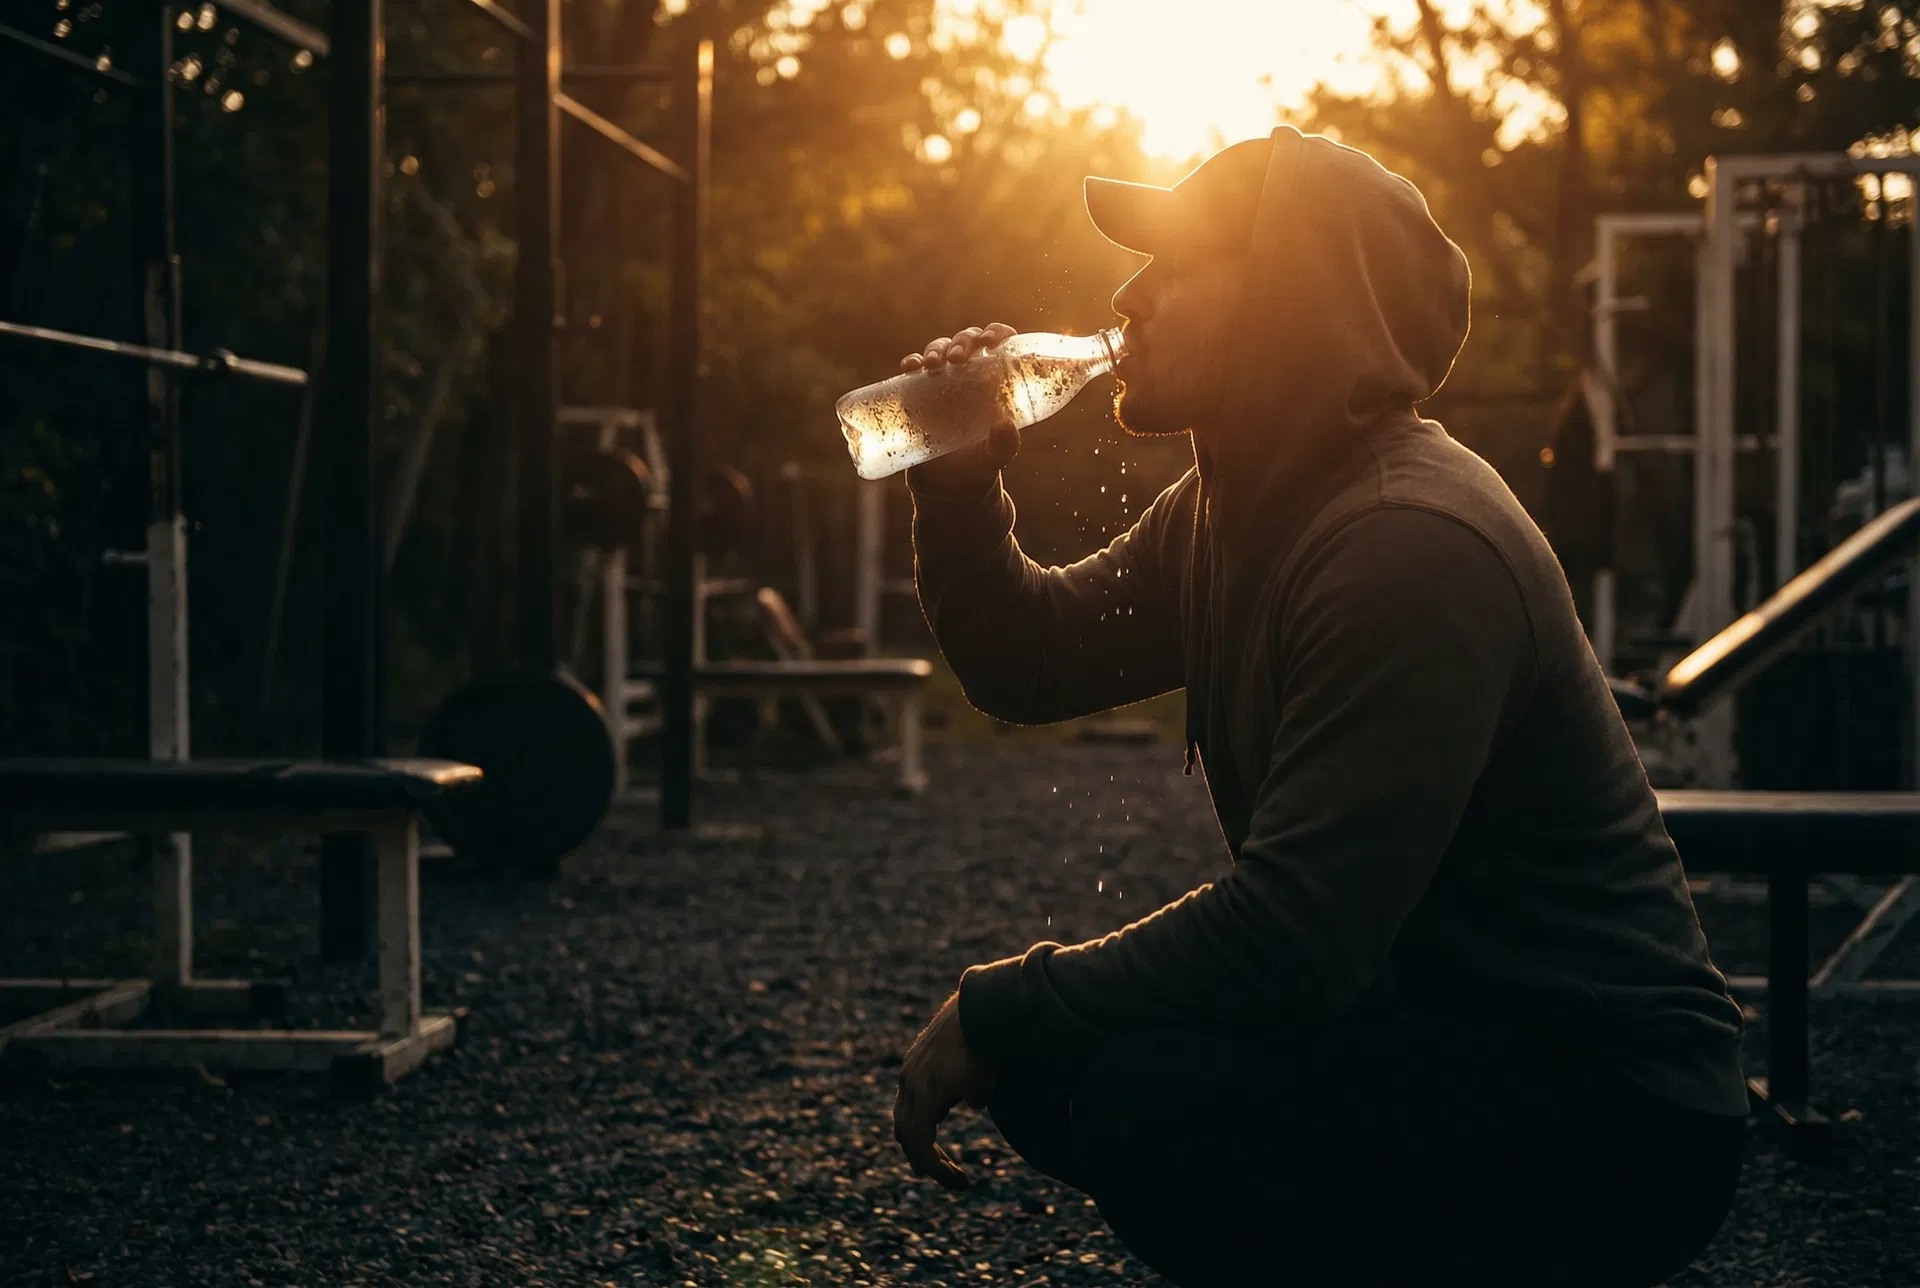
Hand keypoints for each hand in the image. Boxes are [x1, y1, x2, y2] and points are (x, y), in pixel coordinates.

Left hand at [893, 992, 995, 1191]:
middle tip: (937, 1175)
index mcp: (917, 1067)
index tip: (934, 1157)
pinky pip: (921, 1142)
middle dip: (921, 1155)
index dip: (919, 1135)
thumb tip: (974, 1102)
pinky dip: (935, 1165)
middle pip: (905, 1127)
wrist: (986, 1012)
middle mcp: (909, 1078)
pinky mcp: (926, 1096)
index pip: (908, 1109)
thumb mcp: (974, 1062)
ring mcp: (915, 1087)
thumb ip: (968, 1084)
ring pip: (912, 1139)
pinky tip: (955, 1178)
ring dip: (931, 1165)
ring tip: (956, 1182)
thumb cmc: (986, 1032)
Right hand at [901, 324, 1022, 491]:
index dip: (996, 332)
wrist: (947, 485)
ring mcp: (942, 381)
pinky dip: (911, 363)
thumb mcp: (994, 458)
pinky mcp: (918, 392)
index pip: (998, 344)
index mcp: (994, 380)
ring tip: (933, 364)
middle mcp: (969, 375)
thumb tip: (1005, 426)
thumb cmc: (978, 466)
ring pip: (940, 349)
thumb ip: (1004, 446)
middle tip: (957, 358)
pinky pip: (913, 369)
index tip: (993, 340)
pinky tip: (910, 367)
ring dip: (936, 349)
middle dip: (962, 341)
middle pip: (967, 341)